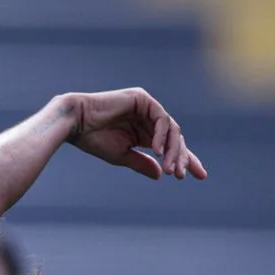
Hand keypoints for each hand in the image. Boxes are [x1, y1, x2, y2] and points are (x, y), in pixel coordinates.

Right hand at [62, 88, 206, 180]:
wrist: (75, 123)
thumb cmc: (93, 140)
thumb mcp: (122, 156)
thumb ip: (142, 163)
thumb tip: (161, 175)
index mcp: (143, 132)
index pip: (170, 146)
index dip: (186, 160)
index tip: (200, 176)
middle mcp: (148, 118)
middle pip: (175, 138)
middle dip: (183, 157)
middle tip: (182, 176)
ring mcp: (147, 106)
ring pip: (172, 130)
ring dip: (173, 151)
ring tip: (171, 170)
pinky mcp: (143, 98)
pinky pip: (161, 119)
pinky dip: (162, 136)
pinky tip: (157, 151)